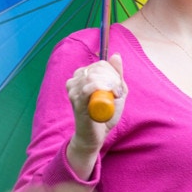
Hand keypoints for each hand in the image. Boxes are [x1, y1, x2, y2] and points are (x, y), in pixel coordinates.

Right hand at [64, 54, 125, 177]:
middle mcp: (75, 80)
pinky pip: (87, 88)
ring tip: (114, 97)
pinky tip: (107, 97)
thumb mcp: (116, 92)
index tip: (118, 86)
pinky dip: (101, 89)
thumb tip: (116, 56)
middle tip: (117, 93)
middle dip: (112, 79)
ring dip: (109, 85)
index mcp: (83, 75)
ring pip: (93, 77)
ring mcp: (73, 90)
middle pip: (97, 69)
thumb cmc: (104, 114)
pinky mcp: (75, 101)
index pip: (100, 64)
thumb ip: (116, 74)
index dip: (113, 73)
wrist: (95, 136)